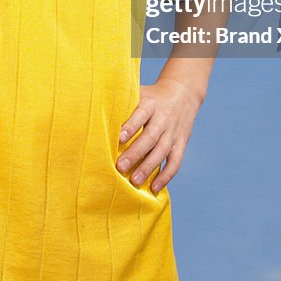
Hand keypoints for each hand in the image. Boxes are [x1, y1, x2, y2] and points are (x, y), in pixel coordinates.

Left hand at [116, 76, 203, 193]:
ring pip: (162, 151)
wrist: (183, 93)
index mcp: (150, 104)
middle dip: (135, 153)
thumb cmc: (152, 97)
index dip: (130, 127)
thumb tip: (97, 112)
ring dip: (148, 167)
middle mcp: (163, 118)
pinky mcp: (181, 144)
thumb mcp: (140, 93)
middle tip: (120, 167)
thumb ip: (123, 102)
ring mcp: (173, 132)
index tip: (118, 138)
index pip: (140, 115)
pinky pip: (175, 162)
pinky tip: (154, 188)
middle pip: (150, 137)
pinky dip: (166, 176)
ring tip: (135, 181)